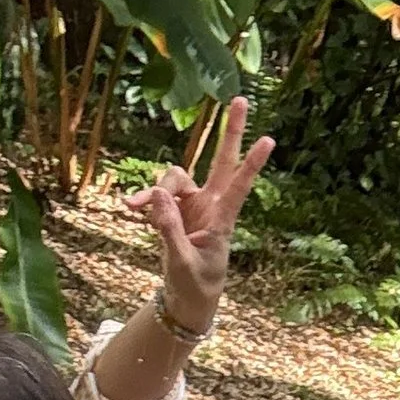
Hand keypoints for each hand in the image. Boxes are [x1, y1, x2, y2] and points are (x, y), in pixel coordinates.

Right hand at [139, 95, 274, 331]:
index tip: (269, 140)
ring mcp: (193, 205)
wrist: (187, 299)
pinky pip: (157, 194)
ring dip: (153, 190)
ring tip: (131, 207)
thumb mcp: (180, 262)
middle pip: (221, 161)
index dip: (252, 165)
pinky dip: (144, 200)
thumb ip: (169, 229)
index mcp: (221, 221)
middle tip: (241, 100)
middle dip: (230, 132)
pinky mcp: (175, 209)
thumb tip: (156, 194)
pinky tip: (130, 208)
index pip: (239, 188)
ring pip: (173, 178)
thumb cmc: (194, 285)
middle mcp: (210, 206)